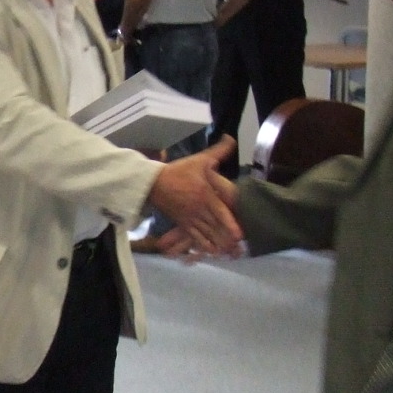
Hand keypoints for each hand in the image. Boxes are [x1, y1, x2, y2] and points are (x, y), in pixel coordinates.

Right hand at [145, 139, 240, 254]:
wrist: (154, 183)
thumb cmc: (179, 171)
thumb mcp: (200, 160)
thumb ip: (218, 152)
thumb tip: (230, 139)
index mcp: (205, 194)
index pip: (220, 211)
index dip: (229, 223)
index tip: (239, 234)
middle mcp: (199, 209)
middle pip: (216, 226)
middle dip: (227, 239)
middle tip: (239, 249)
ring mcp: (191, 218)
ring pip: (206, 234)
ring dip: (218, 244)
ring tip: (229, 254)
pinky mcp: (183, 224)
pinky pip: (194, 237)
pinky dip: (203, 245)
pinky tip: (212, 253)